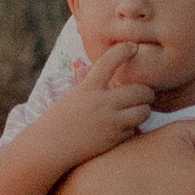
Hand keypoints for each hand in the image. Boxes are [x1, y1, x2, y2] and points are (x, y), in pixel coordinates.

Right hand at [43, 56, 157, 165]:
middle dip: (146, 92)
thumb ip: (89, 84)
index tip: (133, 47)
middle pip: (140, 90)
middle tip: (145, 94)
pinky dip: (131, 129)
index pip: (109, 62)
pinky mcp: (114, 140)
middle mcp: (102, 103)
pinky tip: (122, 129)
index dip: (124, 50)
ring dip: (143, 110)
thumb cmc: (58, 120)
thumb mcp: (72, 96)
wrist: (48, 148)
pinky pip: (134, 130)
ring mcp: (110, 123)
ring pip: (143, 112)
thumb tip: (98, 70)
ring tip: (137, 111)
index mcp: (88, 88)